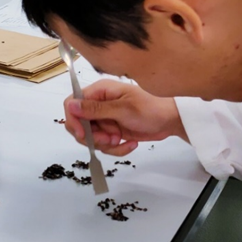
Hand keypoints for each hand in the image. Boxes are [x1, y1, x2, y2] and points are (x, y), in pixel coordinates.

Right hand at [63, 80, 187, 155]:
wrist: (171, 120)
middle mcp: (99, 104)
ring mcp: (105, 119)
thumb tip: (70, 105)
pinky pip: (104, 145)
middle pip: (79, 125)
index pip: (72, 104)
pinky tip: (130, 144)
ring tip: (120, 140)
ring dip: (105, 144)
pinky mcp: (112, 132)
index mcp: (99, 91)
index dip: (73, 120)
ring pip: (91, 138)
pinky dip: (116, 149)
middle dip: (92, 137)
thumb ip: (95, 109)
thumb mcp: (123, 109)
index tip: (83, 134)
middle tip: (110, 139)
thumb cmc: (151, 108)